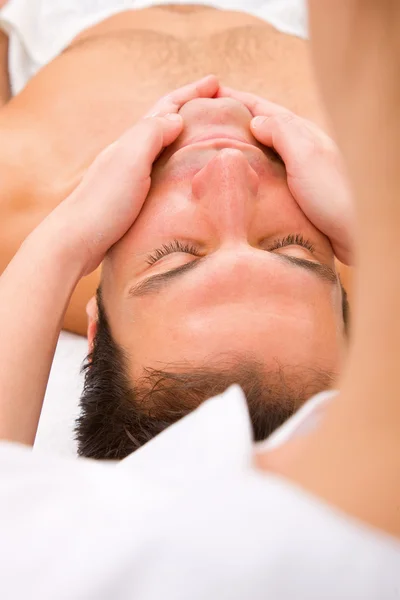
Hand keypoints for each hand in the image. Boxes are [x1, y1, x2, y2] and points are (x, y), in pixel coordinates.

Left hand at [41, 76, 218, 274]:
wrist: (75, 241)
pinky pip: (161, 170)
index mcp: (133, 141)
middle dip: (190, 109)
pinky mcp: (131, 198)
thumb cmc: (104, 202)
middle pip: (164, 122)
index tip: (216, 83)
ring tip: (207, 134)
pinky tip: (183, 173)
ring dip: (185, 135)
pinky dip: (176, 161)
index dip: (191, 93)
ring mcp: (129, 175)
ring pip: (162, 147)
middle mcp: (130, 153)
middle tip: (218, 102)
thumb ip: (151, 134)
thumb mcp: (130, 160)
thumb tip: (177, 117)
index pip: (166, 107)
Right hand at [217, 87, 353, 265]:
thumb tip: (255, 120)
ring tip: (212, 145)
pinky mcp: (293, 193)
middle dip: (234, 119)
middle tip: (204, 117)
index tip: (210, 91)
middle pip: (261, 126)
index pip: (264, 108)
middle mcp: (299, 148)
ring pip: (261, 150)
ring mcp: (296, 171)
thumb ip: (282, 133)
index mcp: (301, 134)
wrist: (353, 233)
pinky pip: (263, 173)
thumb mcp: (306, 156)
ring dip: (239, 144)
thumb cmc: (333, 194)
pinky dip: (247, 168)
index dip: (237, 98)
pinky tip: (236, 176)